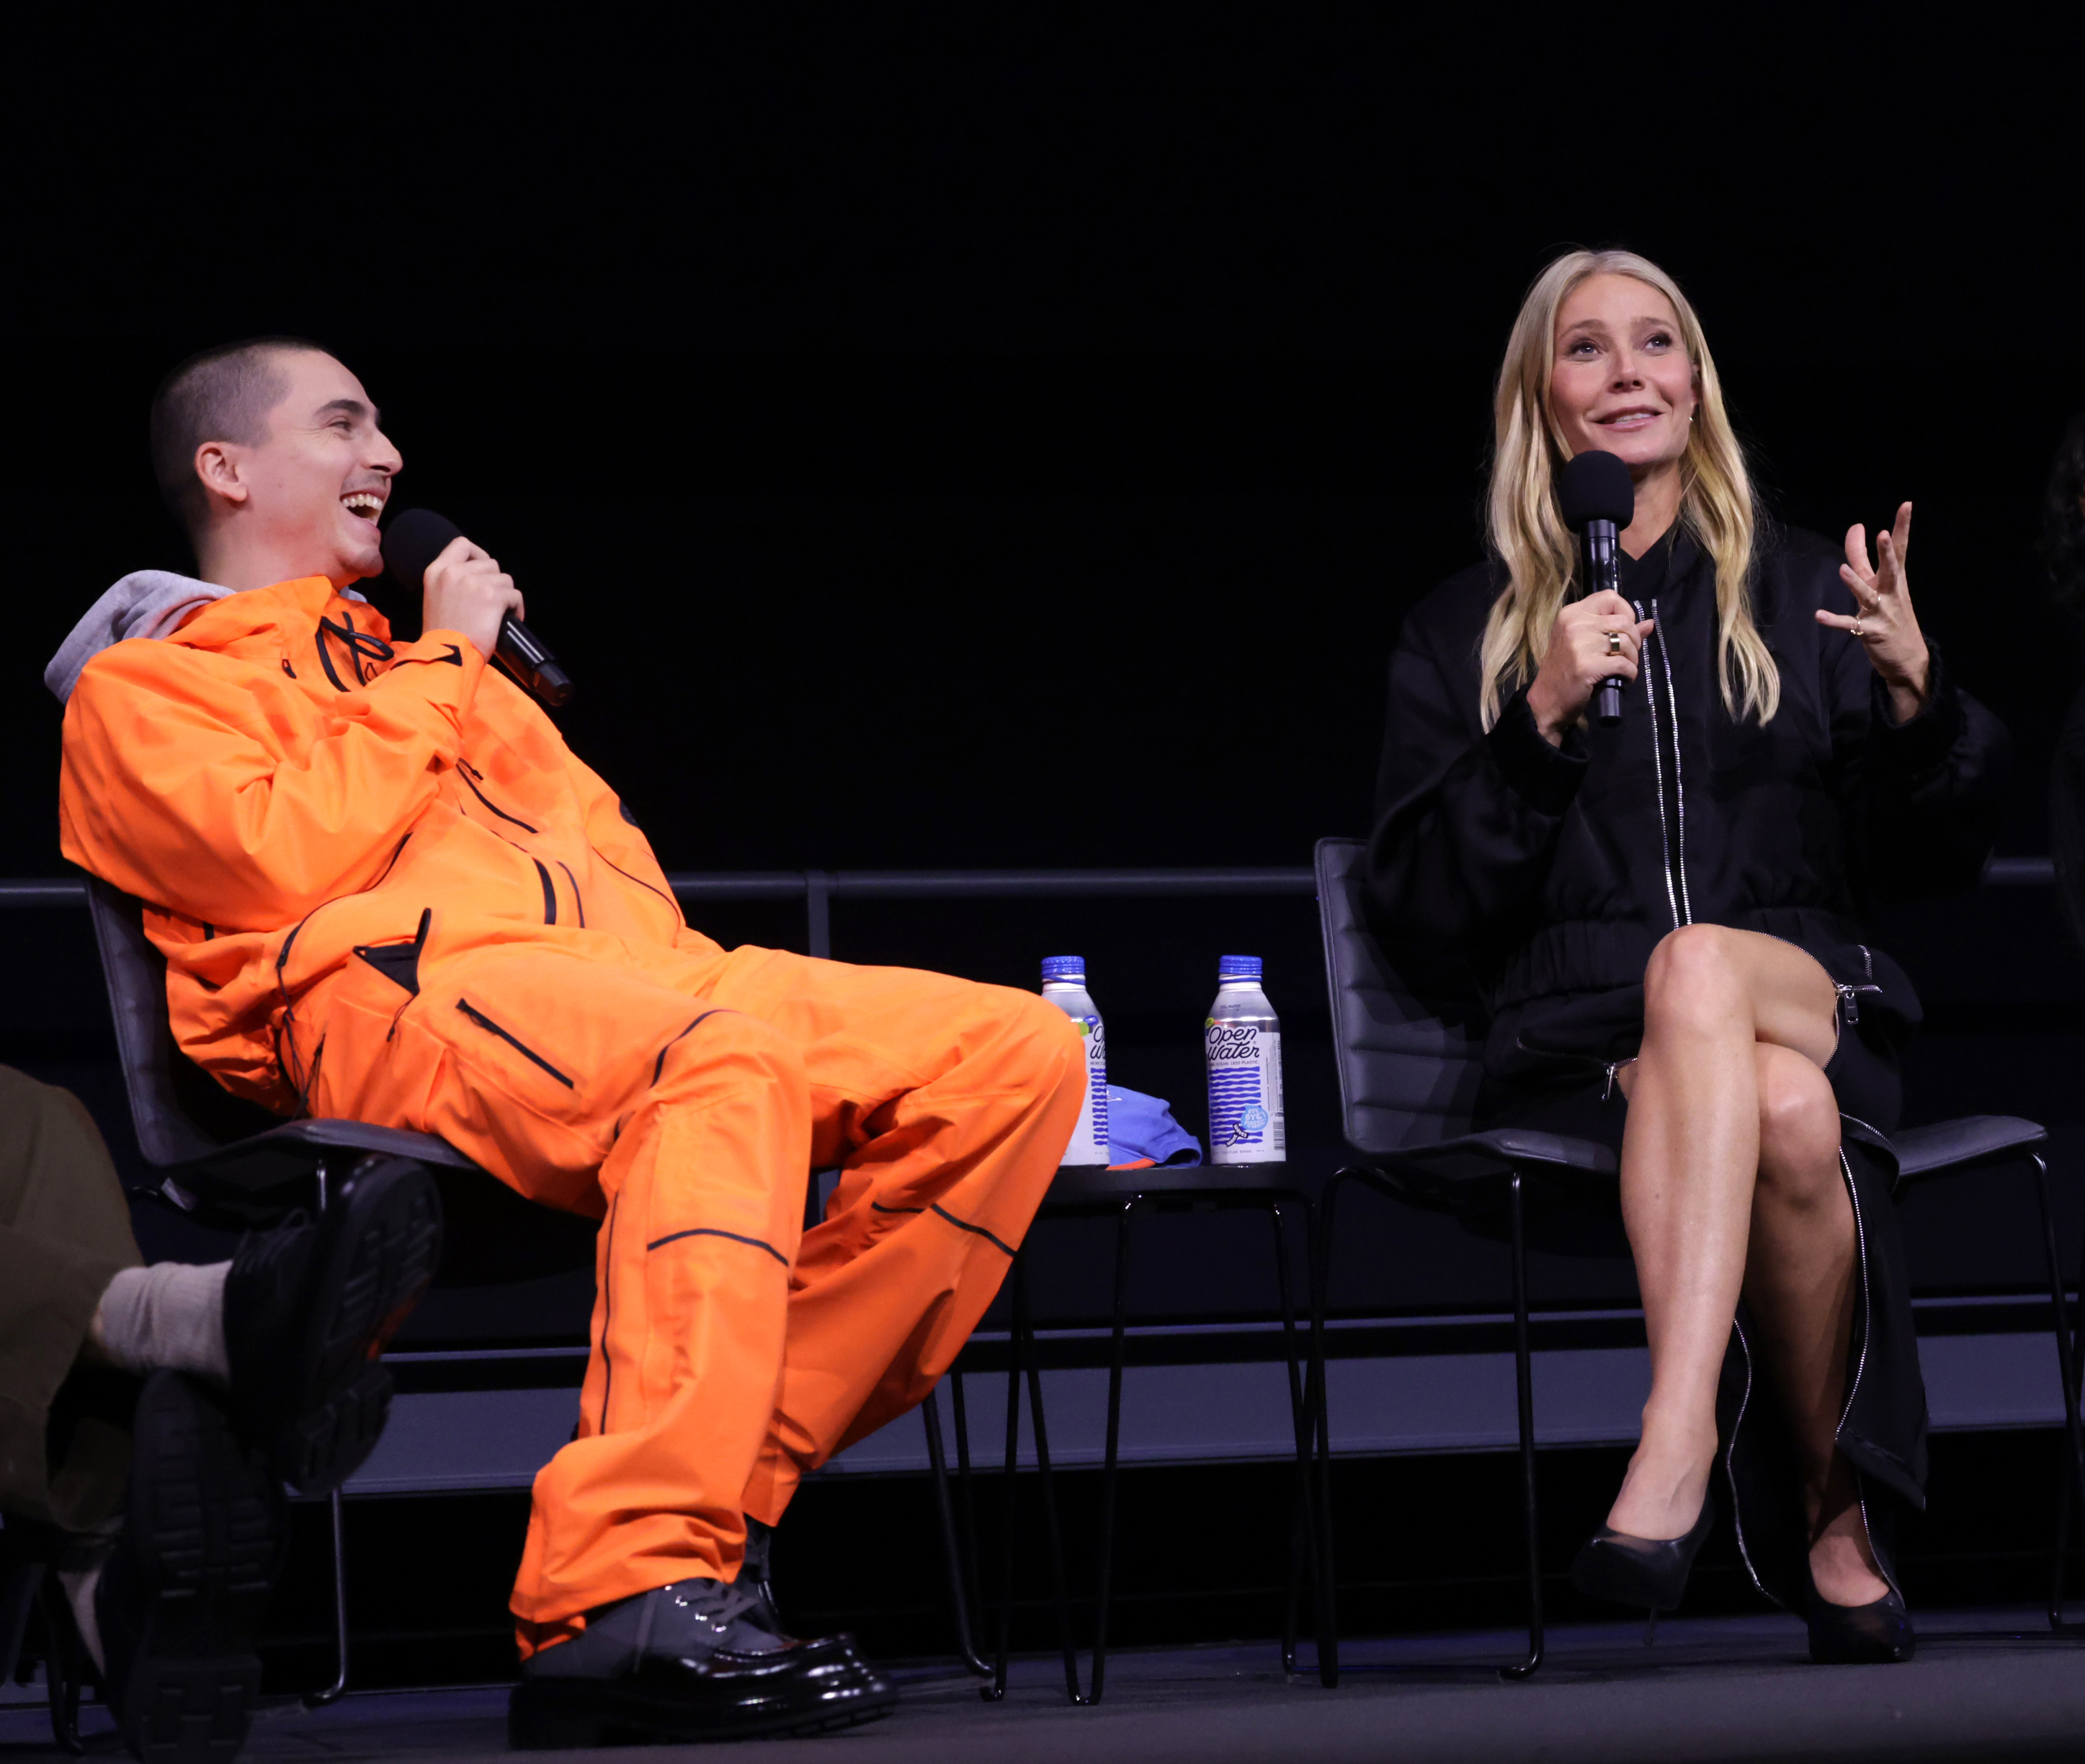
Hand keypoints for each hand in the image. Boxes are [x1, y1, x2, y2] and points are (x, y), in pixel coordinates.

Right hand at [421, 535, 523, 662]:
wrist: (447, 655)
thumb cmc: (443, 635)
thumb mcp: (436, 599)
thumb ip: (452, 582)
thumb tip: (477, 578)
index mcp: (437, 571)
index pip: (462, 544)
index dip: (478, 554)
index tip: (484, 571)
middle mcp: (454, 572)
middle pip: (490, 563)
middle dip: (495, 582)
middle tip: (492, 602)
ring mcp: (474, 582)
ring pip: (505, 579)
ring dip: (506, 596)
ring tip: (499, 613)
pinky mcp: (493, 596)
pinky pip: (515, 595)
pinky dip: (517, 608)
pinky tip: (510, 619)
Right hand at [1525, 590, 1656, 745]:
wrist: (1546, 701)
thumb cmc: (1566, 671)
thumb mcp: (1586, 644)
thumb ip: (1616, 631)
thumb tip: (1649, 624)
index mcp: (1571, 614)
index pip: (1609, 597)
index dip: (1625, 612)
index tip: (1622, 631)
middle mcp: (1574, 624)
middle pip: (1623, 621)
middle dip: (1634, 640)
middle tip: (1627, 655)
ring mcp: (1579, 644)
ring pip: (1626, 642)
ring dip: (1632, 658)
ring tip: (1623, 668)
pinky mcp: (1587, 666)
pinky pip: (1624, 664)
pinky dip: (1630, 673)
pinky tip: (1623, 678)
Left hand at [1816, 502, 1929, 723]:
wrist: (1909, 658)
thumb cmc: (1892, 616)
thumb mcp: (1881, 585)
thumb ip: (1864, 559)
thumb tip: (1857, 528)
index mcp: (1894, 579)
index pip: (1898, 549)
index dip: (1901, 527)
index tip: (1907, 504)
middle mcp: (1891, 593)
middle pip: (1890, 568)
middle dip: (1887, 551)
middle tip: (1884, 533)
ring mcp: (1882, 613)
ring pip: (1867, 595)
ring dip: (1855, 583)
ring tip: (1842, 570)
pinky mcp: (1871, 632)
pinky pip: (1850, 625)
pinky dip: (1834, 620)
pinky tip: (1819, 615)